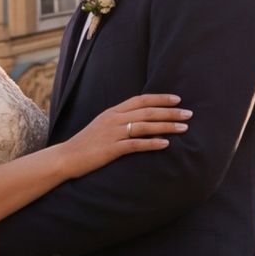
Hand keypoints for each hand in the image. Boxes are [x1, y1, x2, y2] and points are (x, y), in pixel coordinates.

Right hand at [66, 93, 189, 173]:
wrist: (65, 157)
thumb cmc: (85, 144)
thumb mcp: (101, 126)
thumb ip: (118, 121)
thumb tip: (139, 121)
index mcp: (112, 112)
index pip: (140, 100)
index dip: (160, 98)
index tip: (177, 99)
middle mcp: (114, 119)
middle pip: (147, 112)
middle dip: (170, 112)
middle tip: (188, 114)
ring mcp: (112, 133)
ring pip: (145, 126)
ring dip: (167, 126)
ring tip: (184, 128)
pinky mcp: (111, 149)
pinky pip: (136, 144)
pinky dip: (152, 143)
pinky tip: (166, 144)